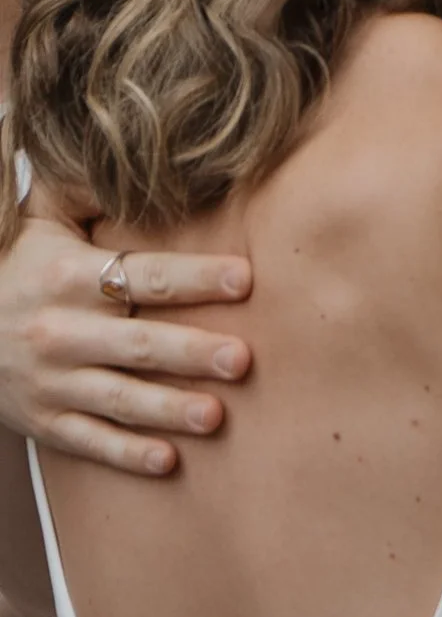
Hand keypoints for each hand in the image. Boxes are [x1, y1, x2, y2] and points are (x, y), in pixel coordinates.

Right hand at [0, 217, 252, 474]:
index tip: (244, 278)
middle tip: (242, 359)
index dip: (195, 277)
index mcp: (69, 277)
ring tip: (216, 415)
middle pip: (139, 344)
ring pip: (119, 398)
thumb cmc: (15, 266)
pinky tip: (167, 460)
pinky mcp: (44, 420)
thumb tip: (128, 156)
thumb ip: (83, 192)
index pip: (144, 275)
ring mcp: (51, 381)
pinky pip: (89, 440)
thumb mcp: (39, 221)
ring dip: (169, 409)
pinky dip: (127, 453)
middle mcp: (61, 331)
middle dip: (191, 352)